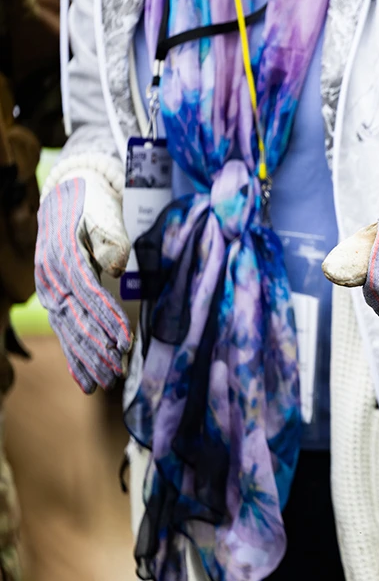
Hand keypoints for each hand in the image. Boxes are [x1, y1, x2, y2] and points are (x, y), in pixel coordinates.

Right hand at [34, 160, 131, 392]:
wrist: (66, 196)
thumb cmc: (90, 205)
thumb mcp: (103, 213)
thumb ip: (110, 238)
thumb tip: (115, 267)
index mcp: (63, 258)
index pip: (88, 294)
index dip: (106, 319)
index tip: (125, 341)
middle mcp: (51, 279)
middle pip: (75, 320)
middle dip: (96, 349)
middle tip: (116, 374)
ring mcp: (50, 291)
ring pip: (68, 331)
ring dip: (86, 359)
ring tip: (104, 384)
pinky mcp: (55, 298)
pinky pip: (64, 331)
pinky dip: (74, 357)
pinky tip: (85, 381)